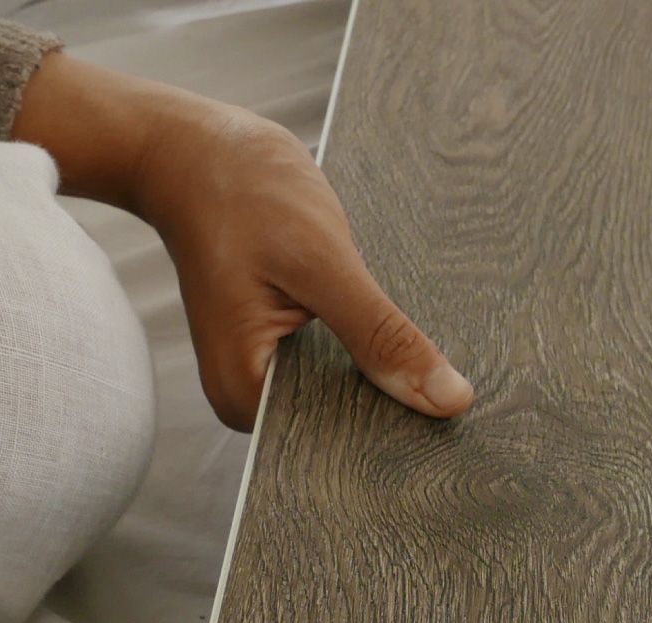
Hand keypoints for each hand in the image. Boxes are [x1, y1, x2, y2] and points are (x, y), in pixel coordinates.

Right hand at [14, 54, 473, 430]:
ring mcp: (264, 376)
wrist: (193, 151)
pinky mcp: (280, 351)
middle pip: (344, 424)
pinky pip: (339, 366)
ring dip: (384, 372)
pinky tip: (399, 331)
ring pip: (346, 394)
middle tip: (459, 383)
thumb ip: (380, 335)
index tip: (454, 420)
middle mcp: (250, 399)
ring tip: (432, 353)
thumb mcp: (321, 262)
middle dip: (394, 400)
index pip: (339, 442)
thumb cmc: (241, 194)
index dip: (398, 430)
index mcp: (245, 397)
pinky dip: (368, 348)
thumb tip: (449, 401)